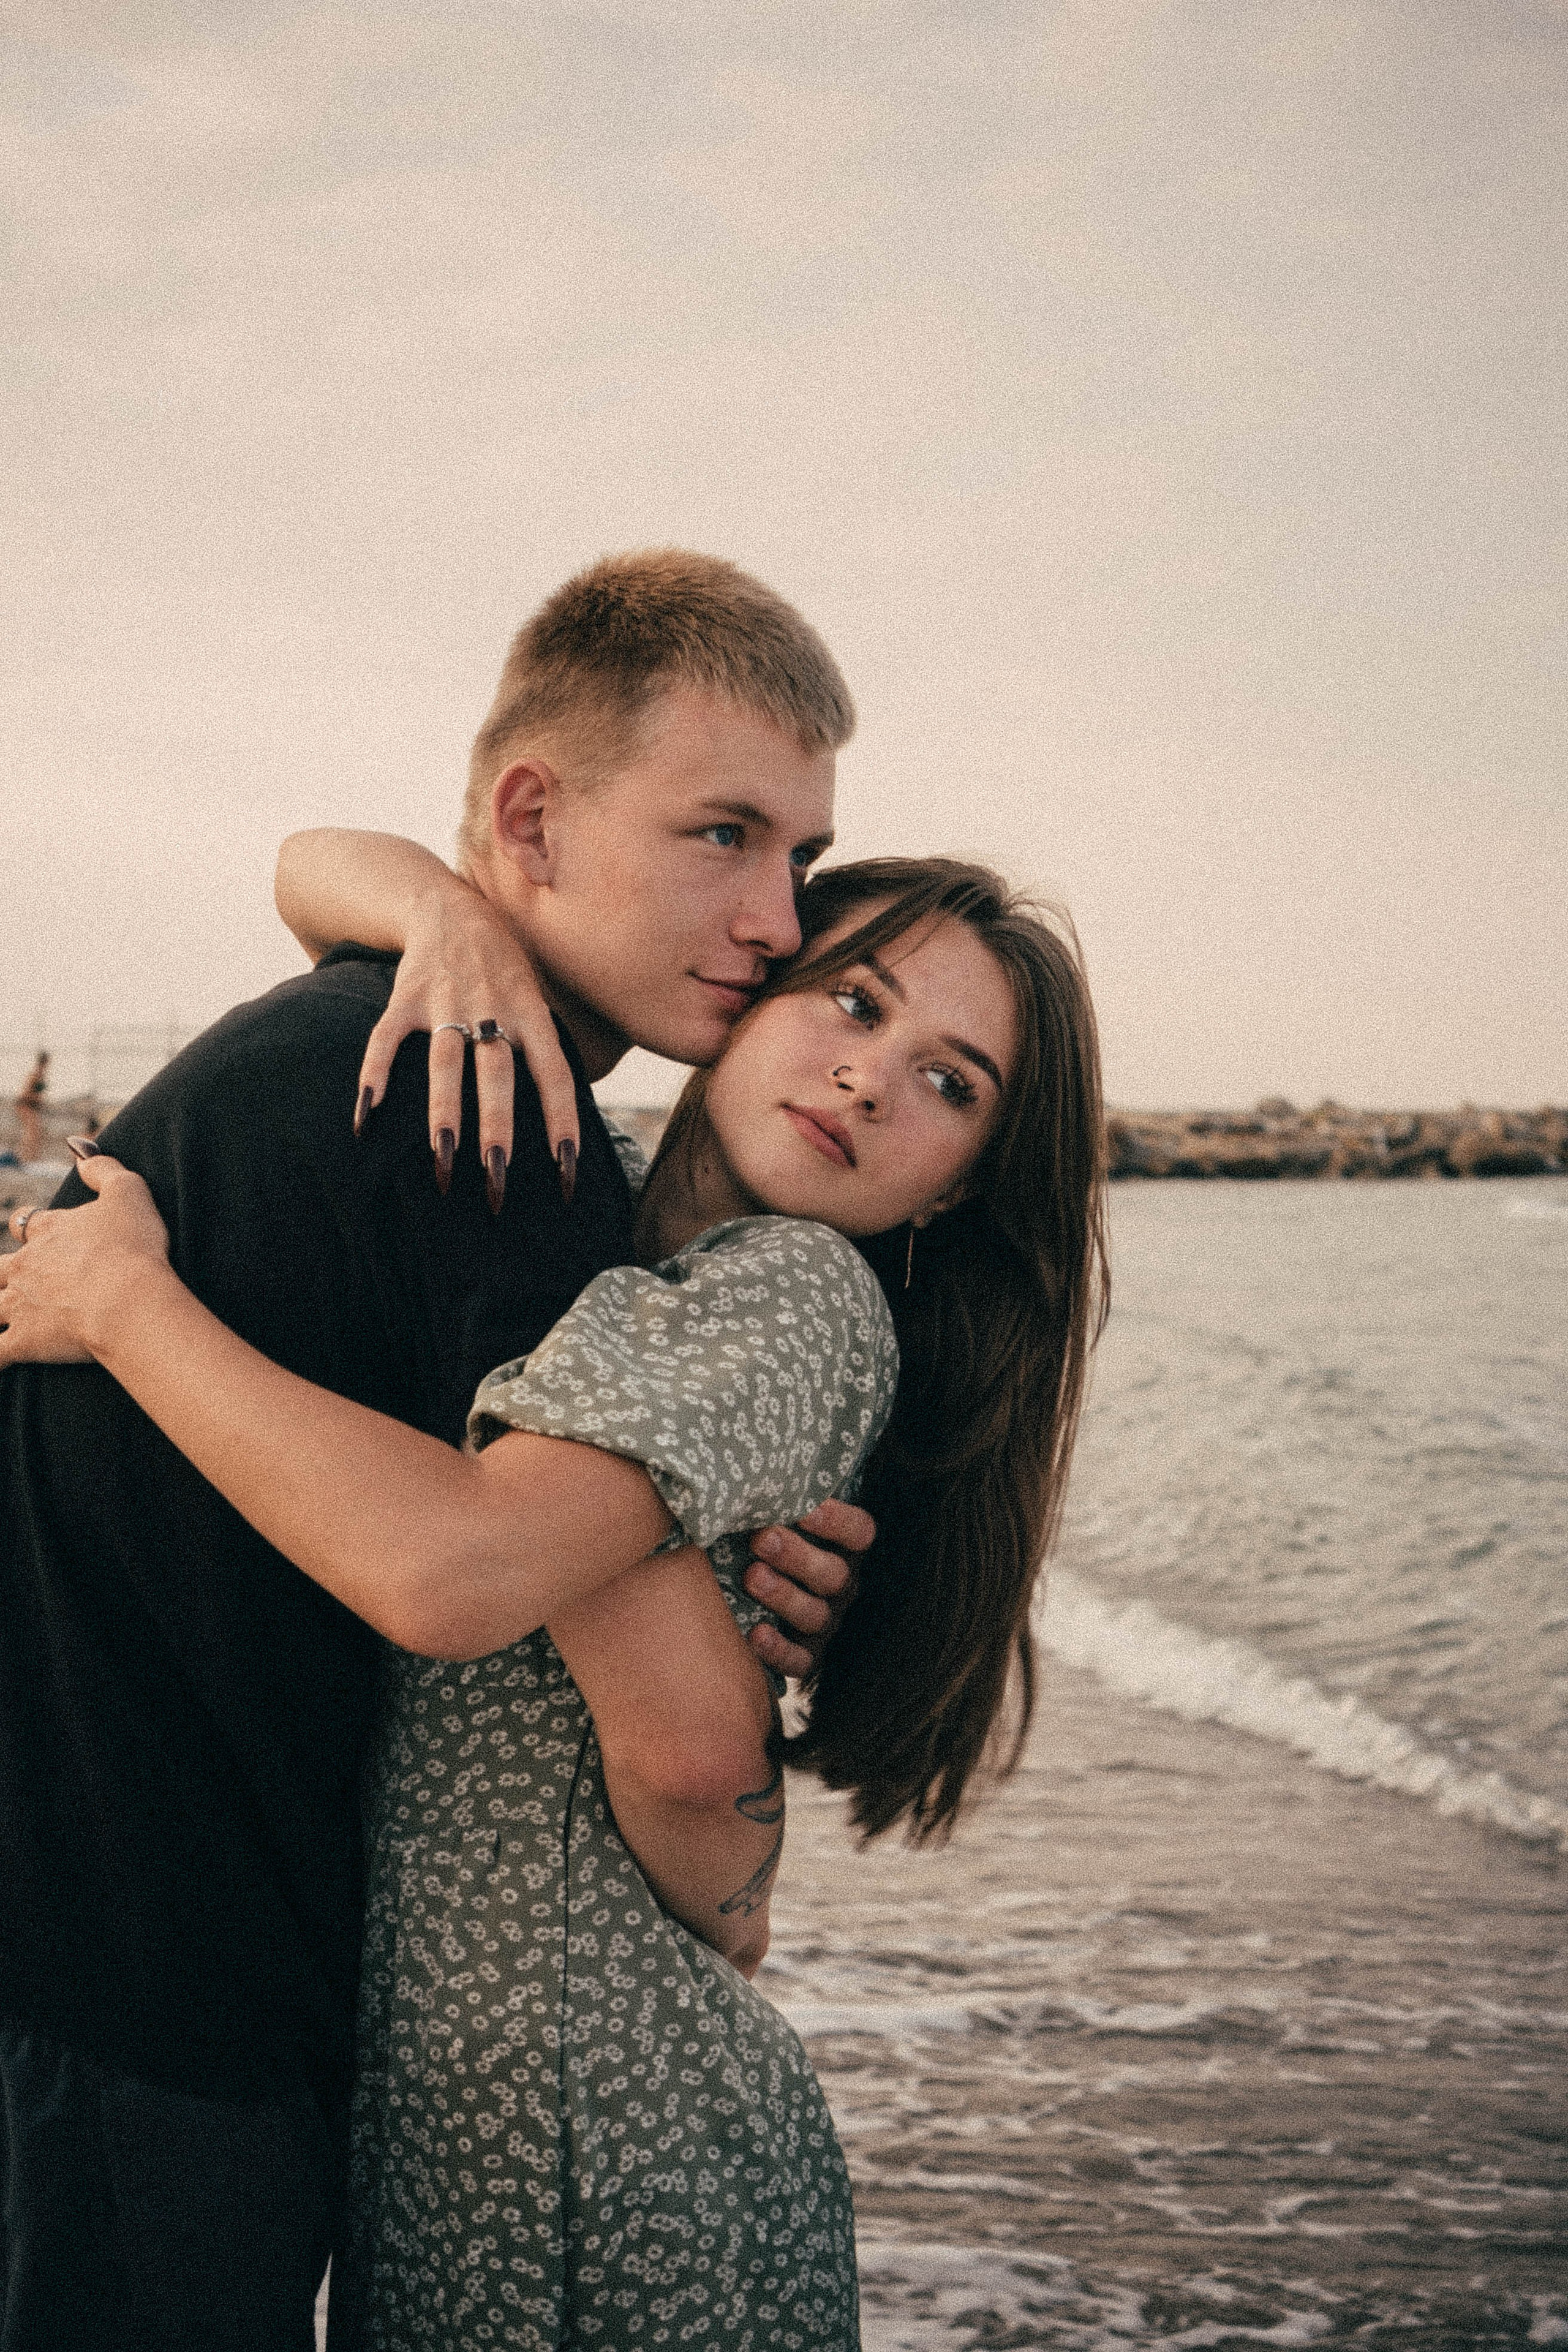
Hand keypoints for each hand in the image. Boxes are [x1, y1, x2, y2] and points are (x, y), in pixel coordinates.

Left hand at [0, 1156, 170, 1366]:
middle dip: (2, 1272)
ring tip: (1, 1313)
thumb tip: (78, 1147)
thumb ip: (103, 1167)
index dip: (32, 1227)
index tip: (38, 1232)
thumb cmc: (134, 1247)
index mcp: (50, 1231)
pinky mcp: (25, 1342)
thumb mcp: (128, 1191)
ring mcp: (22, 1305)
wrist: (129, 1300)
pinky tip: (0, 1359)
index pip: (30, 1223)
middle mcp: (27, 1266)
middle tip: (8, 1277)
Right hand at [355, 878, 579, 1191]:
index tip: (567, 1169)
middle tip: (497, 1178)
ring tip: (443, 1159)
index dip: (563, 1120)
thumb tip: (567, 1114)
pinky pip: (386, 1040)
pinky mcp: (406, 997)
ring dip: (444, 1113)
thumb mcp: (536, 998)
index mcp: (531, 1013)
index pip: (554, 1073)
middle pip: (497, 1074)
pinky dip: (375, 1075)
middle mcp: (491, 1008)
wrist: (450, 908)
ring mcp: (446, 1002)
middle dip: (497, 1128)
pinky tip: (366, 1117)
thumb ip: (543, 1048)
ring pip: (447, 1064)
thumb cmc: (503, 970)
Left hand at [743, 1499, 874, 1679]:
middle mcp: (839, 1585)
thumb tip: (756, 1465)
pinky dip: (778, 1649)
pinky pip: (800, 1661)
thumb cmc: (759, 1534)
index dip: (837, 1521)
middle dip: (797, 1556)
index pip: (859, 1532)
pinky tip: (754, 1632)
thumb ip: (776, 1496)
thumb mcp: (774, 1514)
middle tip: (761, 1538)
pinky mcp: (805, 1657)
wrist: (739, 1579)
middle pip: (833, 1575)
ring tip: (751, 1577)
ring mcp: (824, 1622)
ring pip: (816, 1616)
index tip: (804, 1508)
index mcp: (841, 1547)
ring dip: (784, 1596)